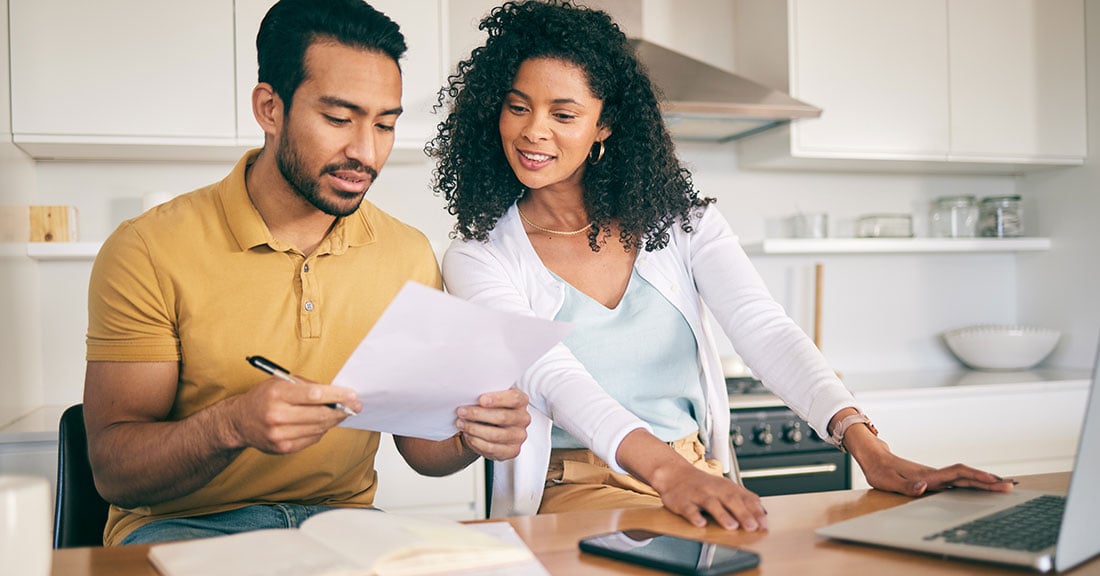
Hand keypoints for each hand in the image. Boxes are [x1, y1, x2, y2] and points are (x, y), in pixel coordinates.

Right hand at [221, 376, 361, 454]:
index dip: (337, 395)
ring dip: (333, 421)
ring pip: (319, 429)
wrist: (240, 421)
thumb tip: (338, 393)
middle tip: (355, 406)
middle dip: (342, 410)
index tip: (353, 395)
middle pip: (320, 414)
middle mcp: (277, 415)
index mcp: (277, 393)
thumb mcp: (281, 382)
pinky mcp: (282, 448)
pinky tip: (322, 424)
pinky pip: (312, 439)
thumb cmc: (264, 397)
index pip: (315, 395)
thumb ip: (308, 386)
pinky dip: (321, 431)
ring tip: (340, 413)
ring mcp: (279, 434)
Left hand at [455, 388, 530, 460]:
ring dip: (474, 429)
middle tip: (461, 411)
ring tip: (461, 424)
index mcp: (521, 401)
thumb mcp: (491, 396)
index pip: (514, 398)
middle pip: (502, 417)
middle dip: (478, 414)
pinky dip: (476, 441)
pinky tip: (468, 435)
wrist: (490, 426)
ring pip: (495, 434)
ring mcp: (519, 436)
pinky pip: (492, 448)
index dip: (498, 399)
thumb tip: (469, 395)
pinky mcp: (512, 451)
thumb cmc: (491, 408)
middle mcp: (524, 419)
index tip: (481, 399)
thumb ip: (486, 394)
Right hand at [654, 465, 767, 530]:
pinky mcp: (682, 502)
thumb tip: (764, 512)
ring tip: (731, 526)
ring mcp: (698, 495)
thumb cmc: (702, 484)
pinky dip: (694, 516)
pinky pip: (689, 509)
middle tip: (752, 527)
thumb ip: (744, 498)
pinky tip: (701, 524)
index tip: (763, 524)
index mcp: (726, 487)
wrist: (674, 474)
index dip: (755, 511)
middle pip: (730, 500)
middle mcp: (714, 489)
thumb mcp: (725, 487)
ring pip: (711, 503)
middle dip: (743, 514)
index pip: (745, 498)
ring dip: (722, 515)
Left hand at [859, 448, 1014, 495]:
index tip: (993, 480)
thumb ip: (906, 485)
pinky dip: (971, 484)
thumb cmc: (880, 471)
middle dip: (987, 481)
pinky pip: (957, 481)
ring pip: (963, 478)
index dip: (976, 477)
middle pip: (966, 476)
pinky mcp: (933, 479)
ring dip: (982, 482)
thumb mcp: (888, 481)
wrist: (875, 458)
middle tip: (1009, 486)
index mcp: (928, 475)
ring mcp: (935, 476)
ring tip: (1002, 487)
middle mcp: (935, 474)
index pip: (957, 474)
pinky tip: (979, 489)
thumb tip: (924, 487)